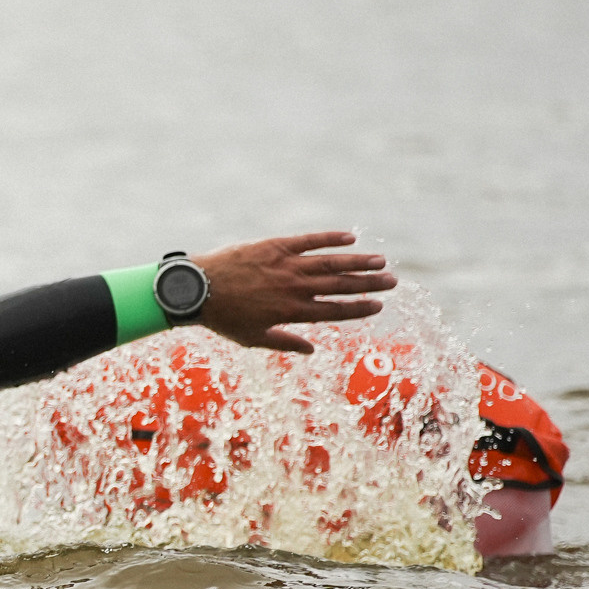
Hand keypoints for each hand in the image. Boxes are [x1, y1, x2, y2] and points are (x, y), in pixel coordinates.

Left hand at [190, 231, 395, 353]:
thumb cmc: (222, 317)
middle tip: (392, 282)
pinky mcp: (274, 246)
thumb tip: (311, 350)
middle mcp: (294, 288)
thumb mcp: (252, 338)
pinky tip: (350, 238)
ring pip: (330, 262)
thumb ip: (284, 342)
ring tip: (381, 261)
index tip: (378, 306)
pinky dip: (330, 239)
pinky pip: (308, 240)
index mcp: (291, 312)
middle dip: (368, 285)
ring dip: (358, 262)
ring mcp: (285, 265)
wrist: (195, 289)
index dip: (358, 309)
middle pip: (339, 286)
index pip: (334, 311)